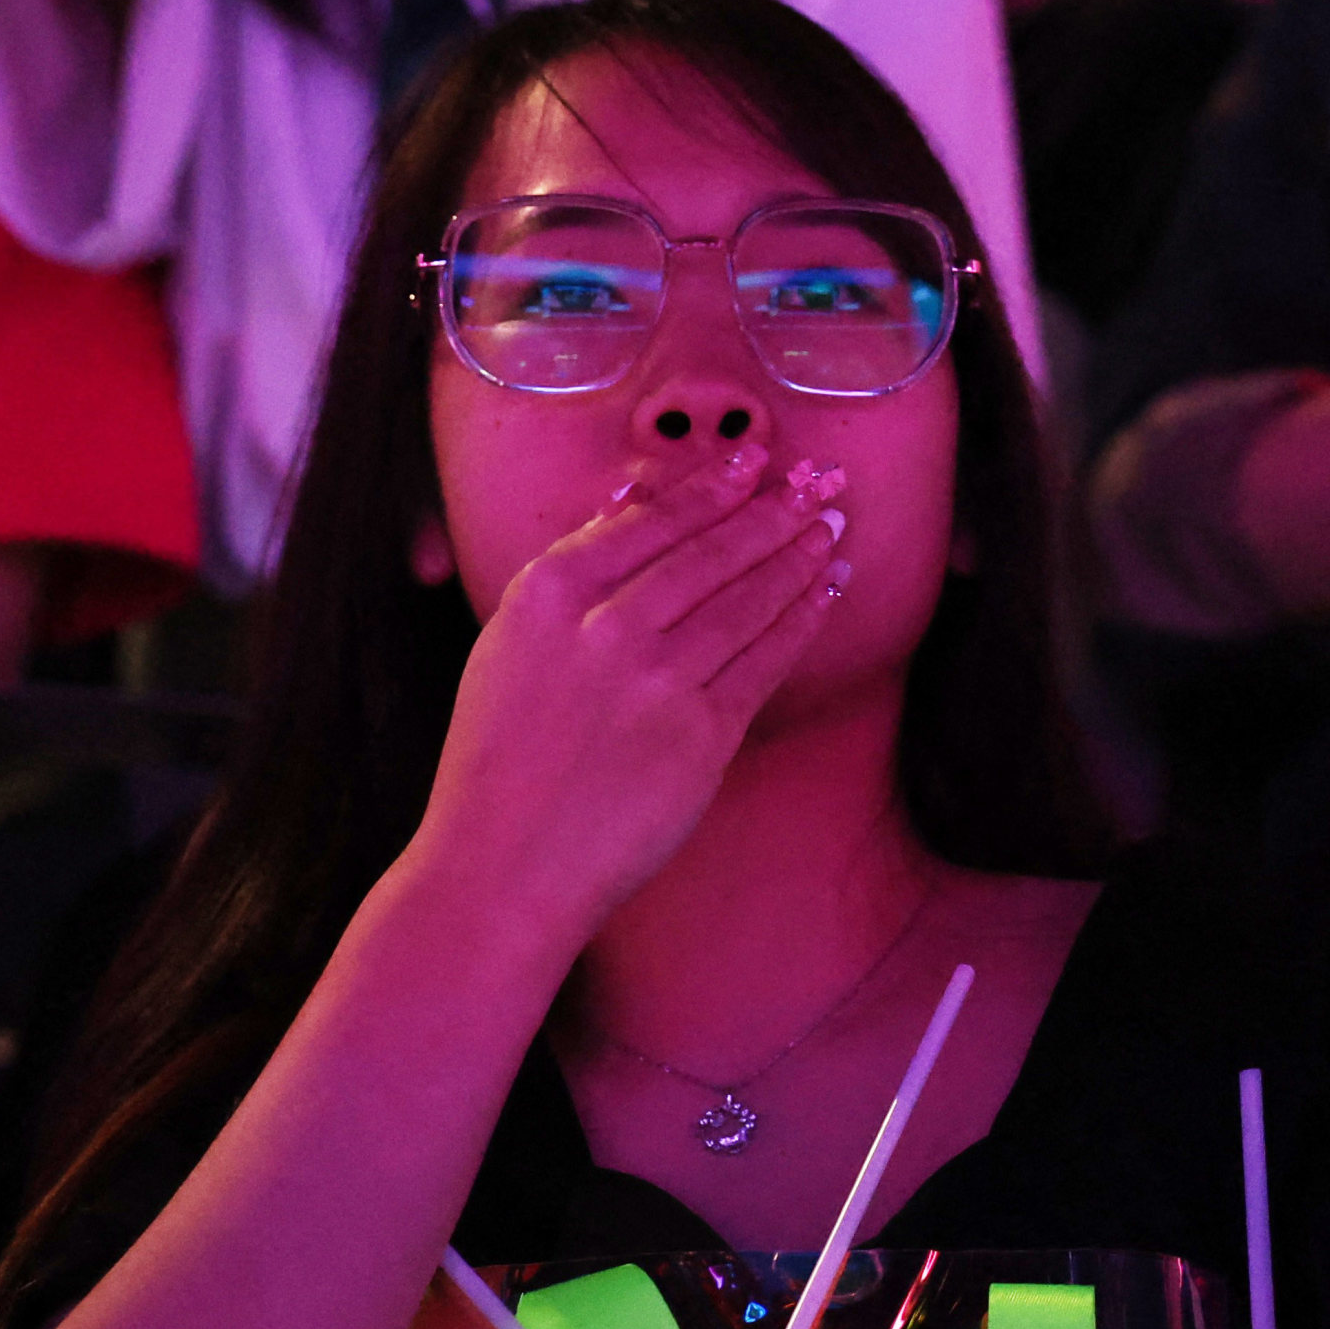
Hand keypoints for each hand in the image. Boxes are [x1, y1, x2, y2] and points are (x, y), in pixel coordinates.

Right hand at [409, 440, 845, 943]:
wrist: (503, 868)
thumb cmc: (499, 758)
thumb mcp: (508, 643)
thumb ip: (570, 568)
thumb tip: (629, 498)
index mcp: (547, 594)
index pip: (649, 521)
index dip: (711, 487)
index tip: (753, 460)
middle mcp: (604, 628)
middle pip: (709, 553)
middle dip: (772, 511)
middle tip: (818, 482)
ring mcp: (657, 682)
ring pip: (746, 600)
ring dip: (797, 558)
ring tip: (830, 529)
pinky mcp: (700, 736)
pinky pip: (764, 662)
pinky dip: (801, 621)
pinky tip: (825, 593)